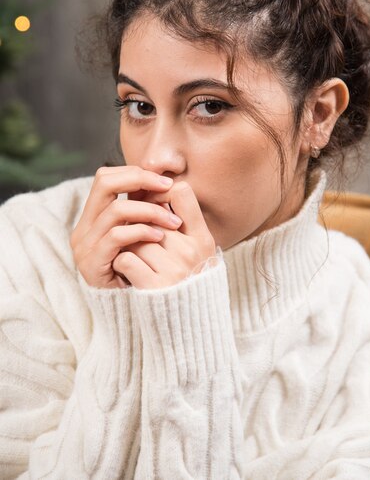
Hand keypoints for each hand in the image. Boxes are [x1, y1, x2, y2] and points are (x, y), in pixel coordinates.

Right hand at [70, 166, 184, 288]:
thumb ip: (145, 211)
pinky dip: (142, 232)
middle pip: (104, 183)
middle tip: (167, 187)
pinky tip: (160, 236)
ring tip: (172, 222)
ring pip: (116, 210)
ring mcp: (84, 245)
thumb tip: (167, 182)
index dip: (135, 173)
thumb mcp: (142, 236)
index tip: (164, 180)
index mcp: (94, 217)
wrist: (134, 310)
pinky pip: (117, 236)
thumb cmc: (143, 270)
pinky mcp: (92, 262)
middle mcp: (84, 227)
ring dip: (149, 211)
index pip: (106, 177)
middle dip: (139, 180)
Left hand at [113, 180, 216, 289]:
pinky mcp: (153, 287)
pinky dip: (120, 264)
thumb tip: (150, 191)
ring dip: (127, 245)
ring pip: (134, 237)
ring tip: (135, 259)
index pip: (181, 191)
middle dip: (139, 224)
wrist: (191, 328)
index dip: (161, 194)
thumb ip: (180, 223)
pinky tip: (128, 273)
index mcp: (203, 239)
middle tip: (138, 240)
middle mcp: (190, 251)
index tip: (153, 209)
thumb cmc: (188, 283)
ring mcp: (173, 269)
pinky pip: (125, 259)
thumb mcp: (196, 251)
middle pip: (150, 216)